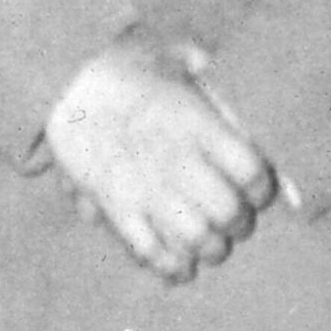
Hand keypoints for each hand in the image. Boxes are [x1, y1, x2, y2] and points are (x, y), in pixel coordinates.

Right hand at [44, 42, 272, 281]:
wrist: (68, 83)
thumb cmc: (133, 72)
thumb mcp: (182, 63)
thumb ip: (222, 90)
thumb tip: (259, 101)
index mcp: (197, 123)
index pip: (252, 170)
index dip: (262, 188)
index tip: (257, 190)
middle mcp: (175, 157)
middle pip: (228, 211)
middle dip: (239, 223)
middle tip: (235, 221)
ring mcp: (144, 185)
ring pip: (196, 238)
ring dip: (210, 248)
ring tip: (211, 244)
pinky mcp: (115, 206)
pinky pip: (150, 251)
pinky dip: (170, 265)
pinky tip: (181, 266)